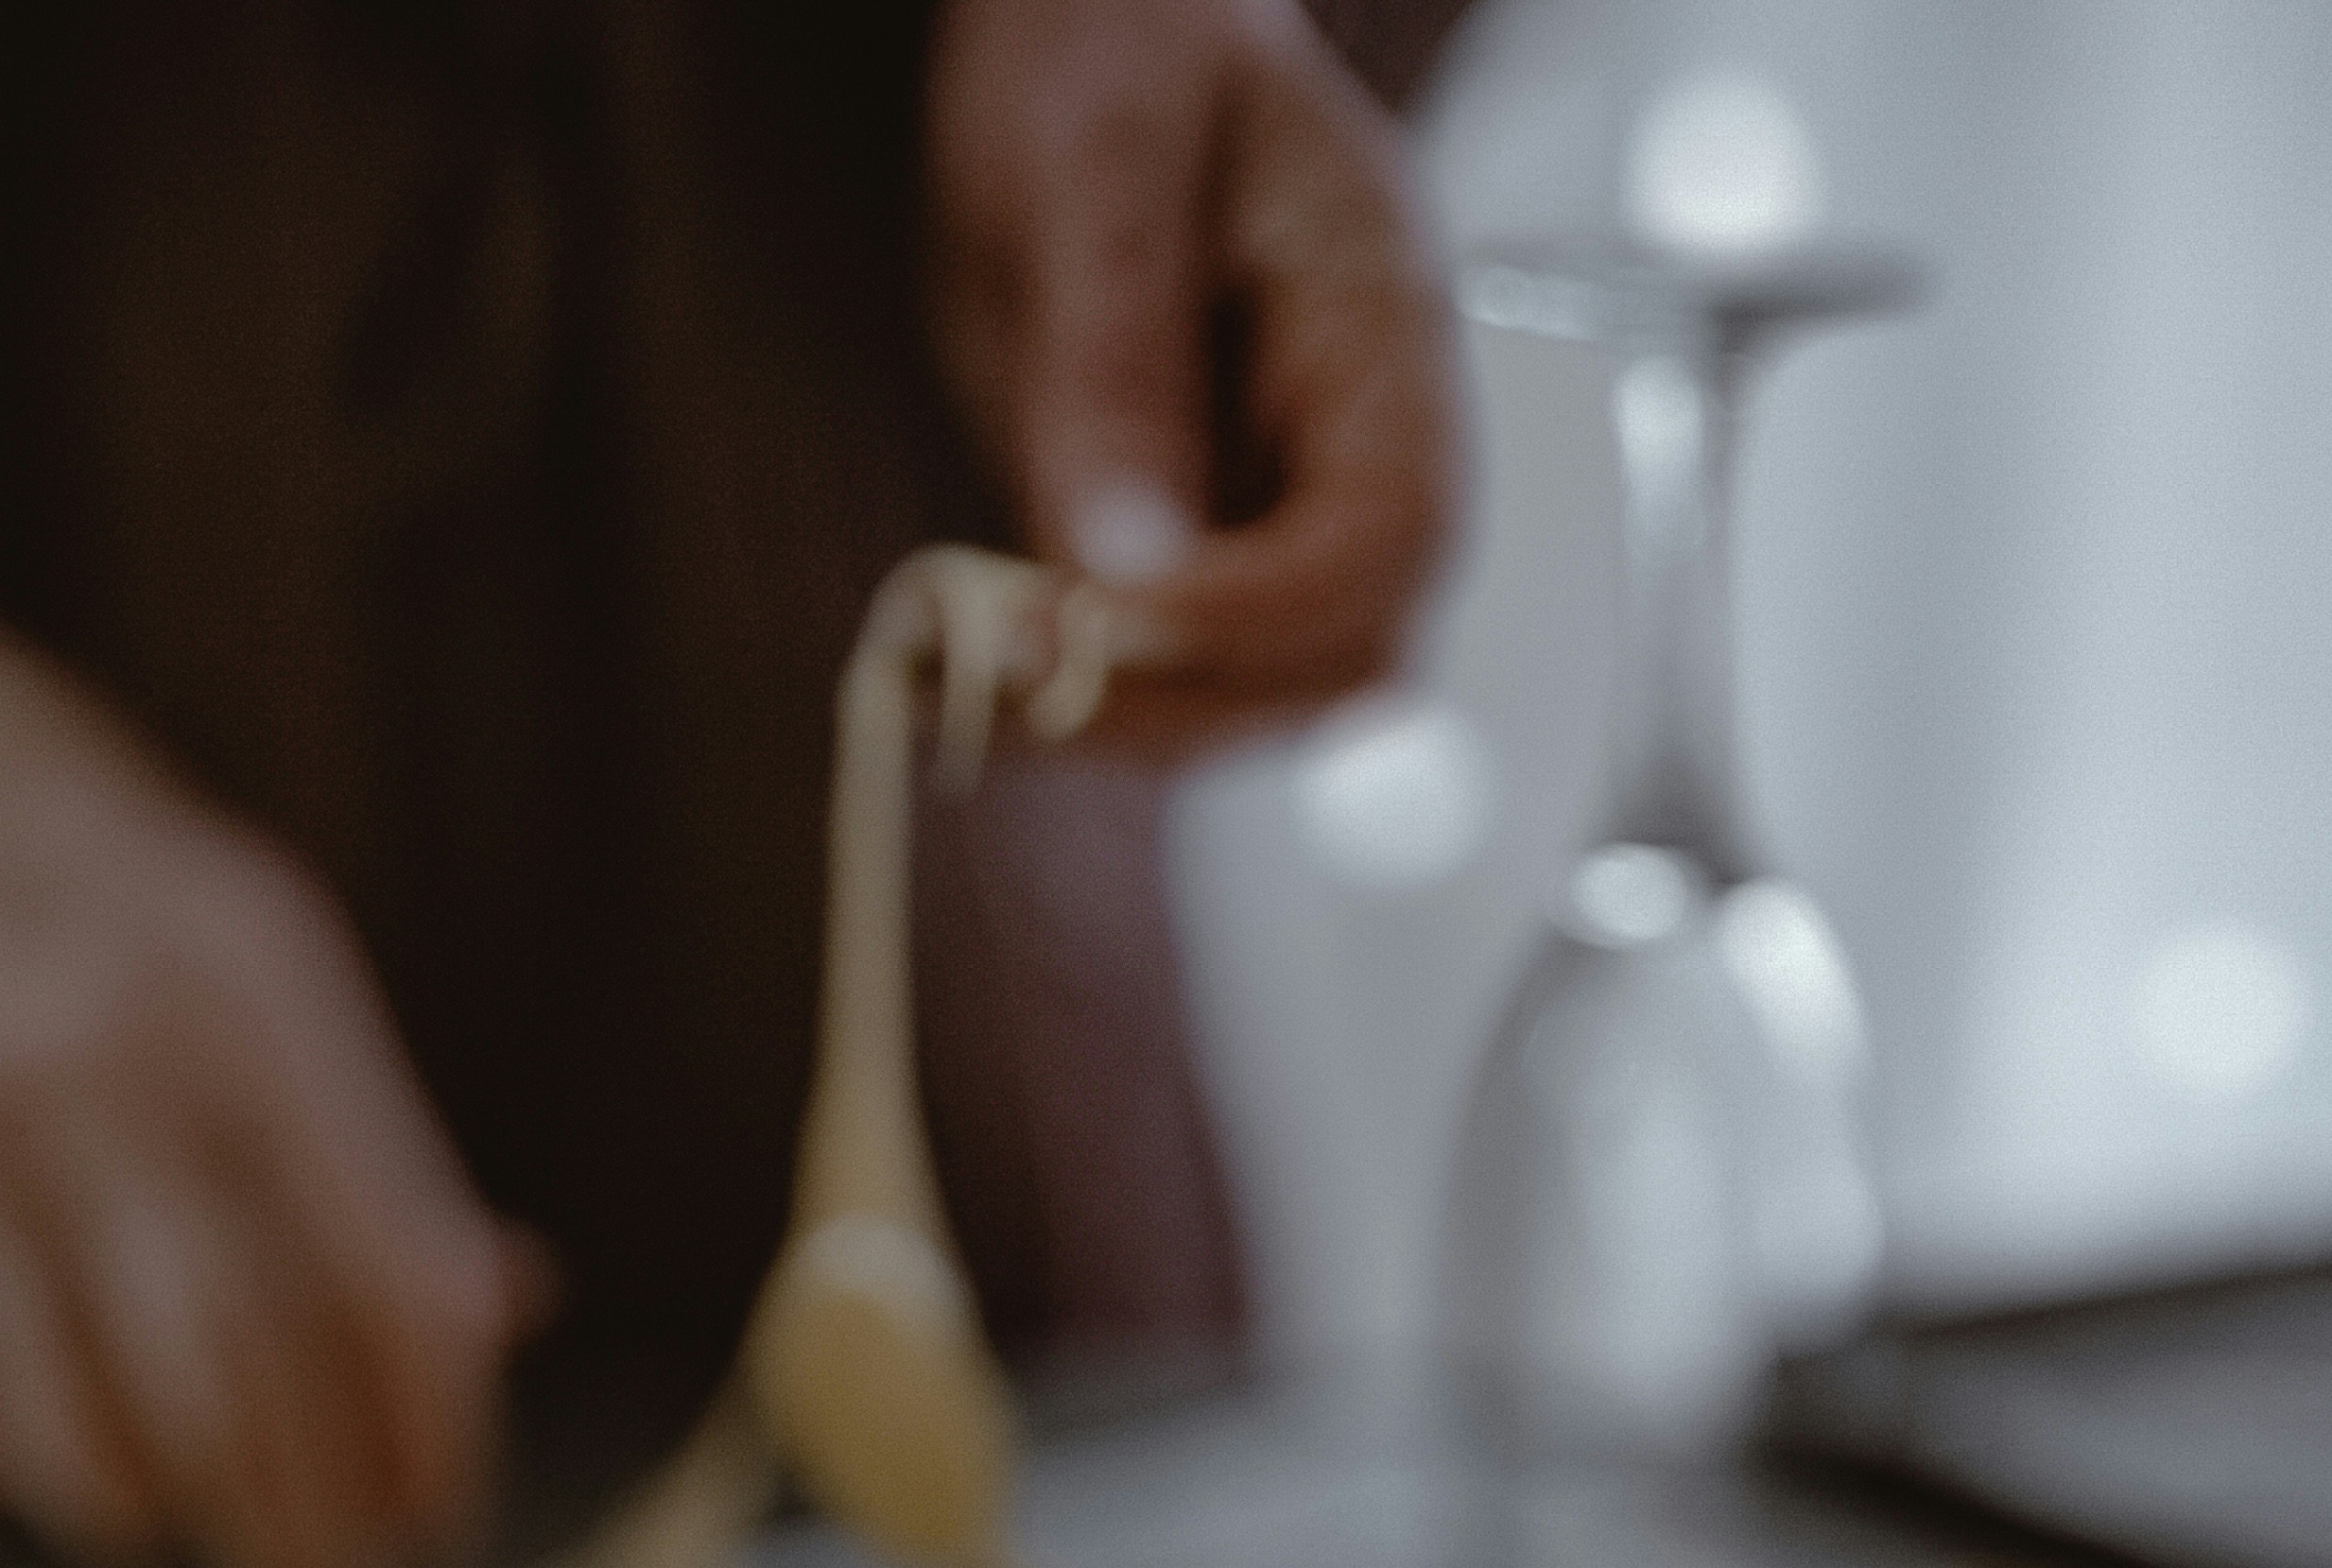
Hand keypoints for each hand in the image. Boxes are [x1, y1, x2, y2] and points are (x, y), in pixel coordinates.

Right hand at [0, 385, 529, 1567]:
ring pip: (80, 1445)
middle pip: (246, 1389)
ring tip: (168, 1525)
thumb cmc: (56, 878)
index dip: (430, 1447)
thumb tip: (506, 1310)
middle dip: (304, 1536)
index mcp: (246, 988)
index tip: (434, 1527)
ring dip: (145, 1524)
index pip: (391, 1283)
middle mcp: (97, 1055)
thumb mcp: (240, 940)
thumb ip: (365, 1134)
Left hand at [926, 0, 1458, 751]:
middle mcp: (1364, 457)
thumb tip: (1118, 563)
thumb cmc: (1114, 51)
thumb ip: (1114, 364)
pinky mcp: (1199, 557)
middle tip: (1003, 676)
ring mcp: (1287, 519)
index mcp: (1385, 339)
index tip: (1101, 622)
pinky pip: (1165, 676)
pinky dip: (1068, 697)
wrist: (1094, 33)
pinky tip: (958, 666)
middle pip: (1336, 665)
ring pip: (1250, 703)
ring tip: (959, 675)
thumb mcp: (1099, 170)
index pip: (1386, 545)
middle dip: (1179, 702)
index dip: (1257, 617)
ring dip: (1113, 723)